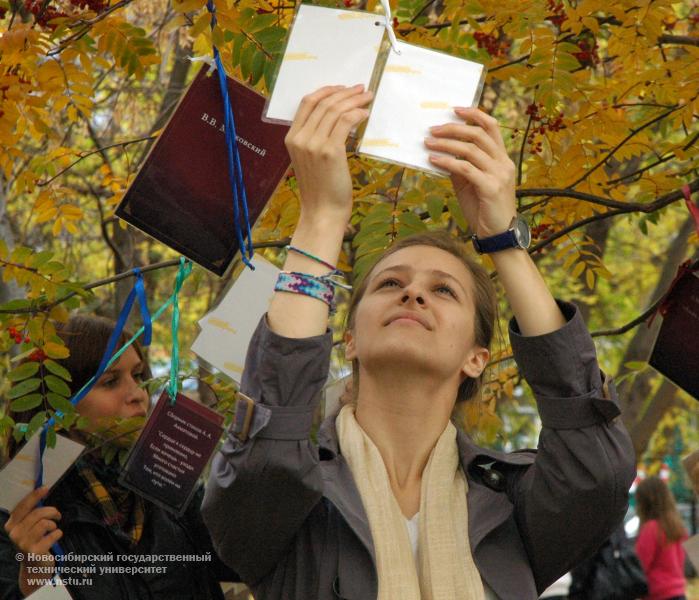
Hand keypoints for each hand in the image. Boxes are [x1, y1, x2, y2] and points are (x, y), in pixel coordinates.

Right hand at [4, 487, 61, 594]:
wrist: (33, 567)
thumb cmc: (33, 541)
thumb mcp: (28, 527)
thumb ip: (31, 512)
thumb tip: (42, 491)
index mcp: (11, 525)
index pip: (22, 506)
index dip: (34, 496)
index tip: (46, 488)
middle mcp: (14, 534)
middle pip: (37, 513)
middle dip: (51, 511)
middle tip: (57, 514)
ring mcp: (23, 544)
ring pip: (45, 523)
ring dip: (53, 524)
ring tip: (53, 528)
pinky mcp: (34, 551)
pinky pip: (53, 534)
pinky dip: (58, 533)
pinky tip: (55, 536)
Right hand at [285, 85, 372, 226]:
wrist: (322, 211)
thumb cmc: (320, 189)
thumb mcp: (310, 160)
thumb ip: (315, 139)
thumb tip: (337, 118)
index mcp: (291, 138)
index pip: (307, 103)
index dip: (326, 91)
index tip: (342, 88)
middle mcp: (300, 138)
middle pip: (323, 103)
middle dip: (345, 93)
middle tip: (361, 89)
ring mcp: (313, 144)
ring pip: (335, 110)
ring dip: (354, 100)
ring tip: (367, 98)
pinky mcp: (330, 151)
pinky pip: (345, 122)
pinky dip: (357, 114)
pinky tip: (365, 114)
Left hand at [425, 107, 515, 237]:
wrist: (498, 236)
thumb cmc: (484, 210)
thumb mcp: (471, 185)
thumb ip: (461, 168)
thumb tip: (442, 153)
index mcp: (502, 159)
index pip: (492, 127)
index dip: (474, 114)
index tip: (455, 110)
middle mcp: (503, 163)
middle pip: (479, 134)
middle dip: (453, 128)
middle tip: (433, 129)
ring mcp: (499, 175)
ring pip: (471, 150)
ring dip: (446, 144)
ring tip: (428, 142)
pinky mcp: (491, 188)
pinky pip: (465, 169)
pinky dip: (447, 162)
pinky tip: (433, 160)